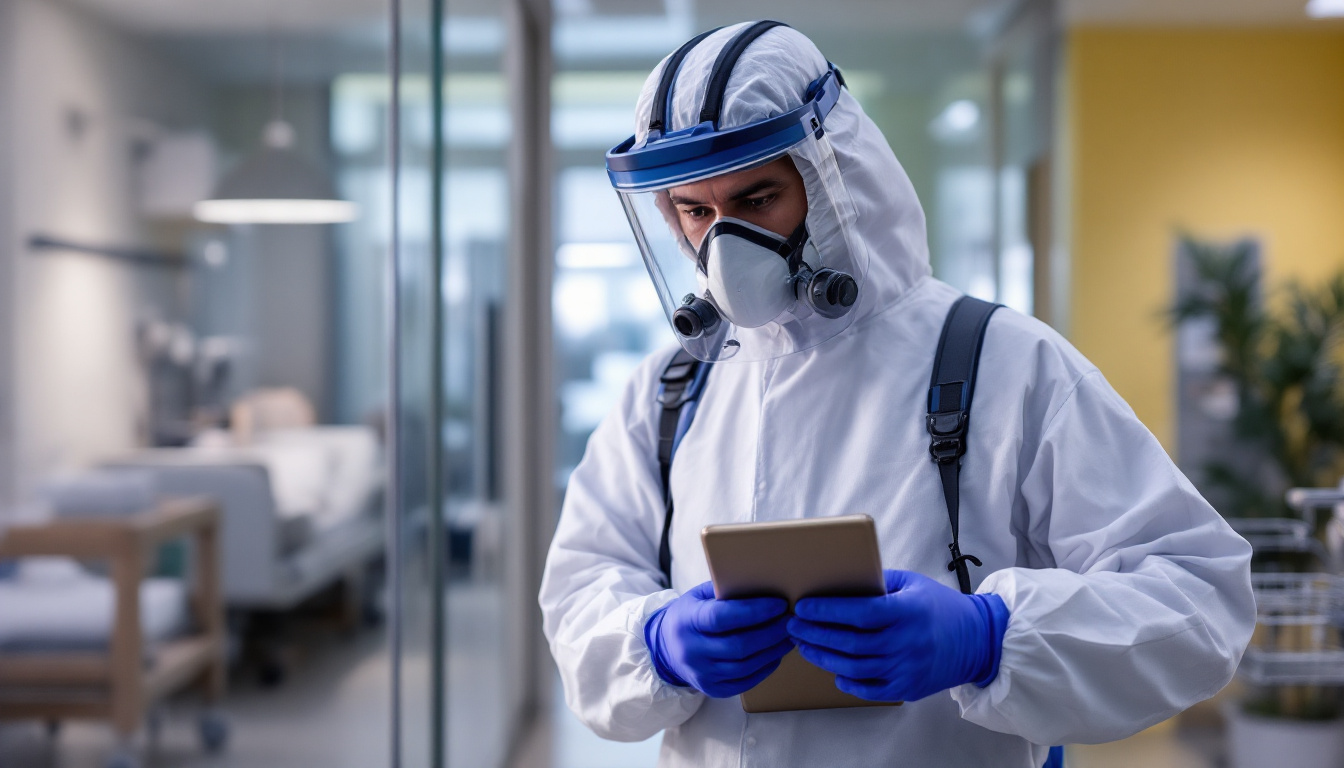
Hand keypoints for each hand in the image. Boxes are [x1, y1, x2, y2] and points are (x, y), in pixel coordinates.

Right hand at [644, 581, 793, 697]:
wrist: (666, 648)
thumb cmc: (690, 615)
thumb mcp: (699, 596)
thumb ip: (725, 591)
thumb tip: (765, 584)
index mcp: (687, 621)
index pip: (722, 617)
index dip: (754, 611)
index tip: (779, 604)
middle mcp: (691, 650)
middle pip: (738, 645)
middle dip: (771, 633)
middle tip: (791, 621)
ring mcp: (701, 673)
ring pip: (745, 666)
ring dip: (772, 651)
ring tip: (789, 636)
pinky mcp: (711, 689)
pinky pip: (744, 682)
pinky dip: (764, 668)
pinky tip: (776, 654)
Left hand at [788, 569, 1008, 701]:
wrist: (978, 641)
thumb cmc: (941, 607)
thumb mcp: (912, 584)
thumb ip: (877, 581)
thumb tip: (840, 578)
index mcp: (906, 612)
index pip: (859, 612)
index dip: (827, 610)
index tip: (802, 606)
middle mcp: (905, 643)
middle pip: (850, 642)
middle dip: (815, 634)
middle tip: (793, 626)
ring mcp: (906, 669)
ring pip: (854, 667)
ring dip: (823, 657)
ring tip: (804, 645)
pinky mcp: (907, 688)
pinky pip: (869, 689)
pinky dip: (847, 681)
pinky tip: (833, 670)